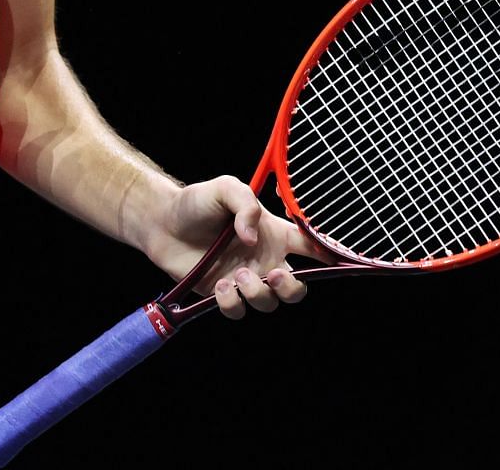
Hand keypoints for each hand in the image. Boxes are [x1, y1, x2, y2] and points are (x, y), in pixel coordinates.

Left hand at [142, 176, 324, 319]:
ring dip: (258, 294)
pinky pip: (239, 311)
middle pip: (297, 288)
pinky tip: (219, 285)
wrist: (161, 223)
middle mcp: (264, 259)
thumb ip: (245, 205)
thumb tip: (253, 239)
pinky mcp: (222, 294)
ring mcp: (244, 279)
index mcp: (274, 233)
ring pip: (269, 303)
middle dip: (292, 288)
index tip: (338, 261)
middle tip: (273, 274)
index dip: (330, 256)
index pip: (311, 247)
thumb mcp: (225, 188)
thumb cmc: (197, 202)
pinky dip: (232, 302)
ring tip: (237, 276)